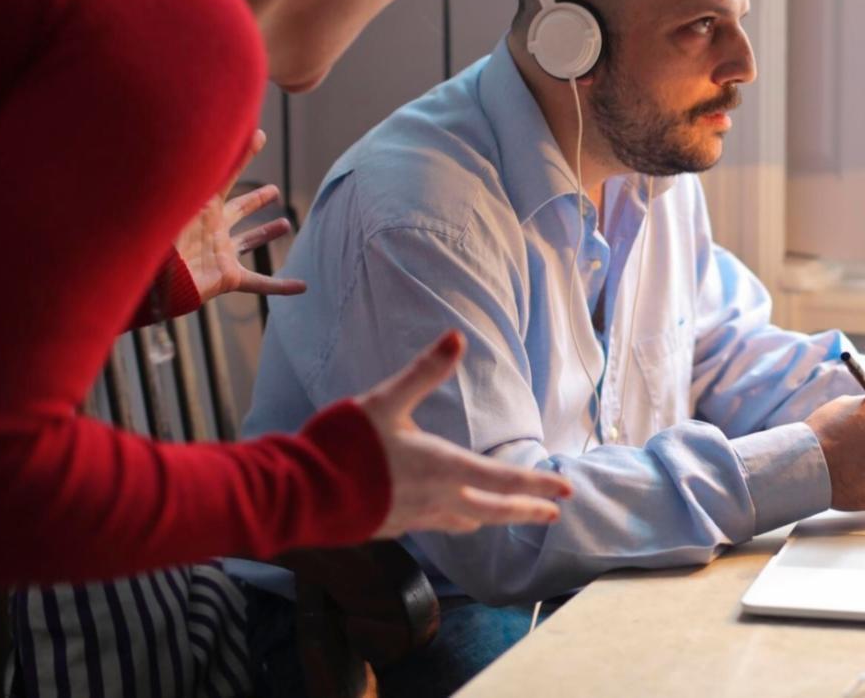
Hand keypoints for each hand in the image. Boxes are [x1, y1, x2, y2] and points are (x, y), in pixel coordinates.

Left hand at [174, 129, 305, 301]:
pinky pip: (259, 283)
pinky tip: (302, 286)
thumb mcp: (193, 199)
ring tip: (285, 224)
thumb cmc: (167, 236)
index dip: (244, 157)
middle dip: (255, 201)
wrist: (157, 278)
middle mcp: (214, 229)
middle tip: (273, 192)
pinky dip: (281, 286)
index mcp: (204, 209)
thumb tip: (249, 133)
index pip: (227, 178)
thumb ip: (218, 170)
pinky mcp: (228, 278)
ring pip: (249, 242)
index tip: (259, 137)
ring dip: (266, 234)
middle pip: (239, 210)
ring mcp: (222, 254)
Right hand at [357, 331, 572, 536]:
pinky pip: (435, 526)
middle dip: (527, 510)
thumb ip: (424, 372)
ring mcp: (415, 519)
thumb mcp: (386, 400)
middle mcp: (438, 500)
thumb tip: (456, 337)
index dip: (538, 486)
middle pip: (495, 510)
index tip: (566, 493)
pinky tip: (449, 514)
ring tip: (502, 513)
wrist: (298, 495)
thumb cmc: (343, 446)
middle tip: (553, 514)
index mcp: (445, 469)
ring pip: (466, 522)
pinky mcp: (393, 528)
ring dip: (491, 516)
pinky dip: (454, 520)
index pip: (505, 480)